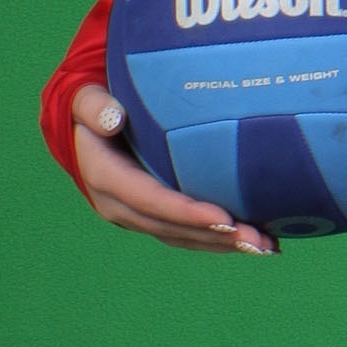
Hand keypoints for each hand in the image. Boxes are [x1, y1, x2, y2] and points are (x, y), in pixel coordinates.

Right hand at [68, 84, 279, 254]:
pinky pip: (187, 234)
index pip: (151, 200)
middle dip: (216, 236)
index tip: (225, 218)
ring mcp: (136, 216)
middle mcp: (120, 206)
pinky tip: (256, 241)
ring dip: (224, 245)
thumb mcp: (85, 100)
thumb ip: (94, 106)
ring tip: (267, 246)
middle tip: (259, 239)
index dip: (187, 212)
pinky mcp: (152, 217)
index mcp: (105, 178)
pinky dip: (220, 239)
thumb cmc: (92, 105)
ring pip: (183, 237)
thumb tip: (113, 117)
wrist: (79, 129)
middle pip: (173, 228)